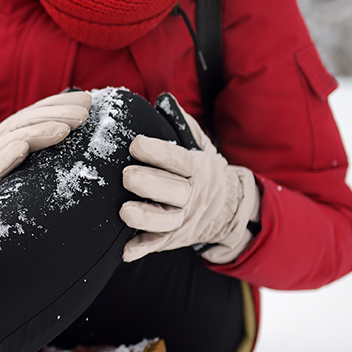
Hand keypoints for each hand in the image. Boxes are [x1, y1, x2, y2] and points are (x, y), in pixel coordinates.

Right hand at [0, 90, 91, 223]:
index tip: (86, 101)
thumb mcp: (30, 151)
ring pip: (14, 137)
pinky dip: (9, 155)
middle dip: (57, 114)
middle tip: (82, 116)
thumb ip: (48, 137)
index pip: (38, 109)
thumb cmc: (14, 173)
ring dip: (40, 132)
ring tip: (64, 130)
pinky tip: (23, 149)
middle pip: (28, 119)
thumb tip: (82, 122)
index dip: (61, 102)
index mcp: (14, 127)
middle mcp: (2, 136)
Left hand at [119, 94, 259, 263]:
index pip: (179, 160)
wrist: (226, 209)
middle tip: (126, 176)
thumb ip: (182, 125)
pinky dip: (142, 249)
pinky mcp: (172, 238)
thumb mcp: (200, 146)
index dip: (158, 153)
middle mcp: (192, 196)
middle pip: (174, 192)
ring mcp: (183, 219)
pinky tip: (126, 251)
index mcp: (197, 169)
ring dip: (145, 218)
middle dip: (150, 184)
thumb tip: (164, 100)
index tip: (136, 144)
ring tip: (124, 212)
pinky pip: (157, 245)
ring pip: (166, 222)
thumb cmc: (202, 171)